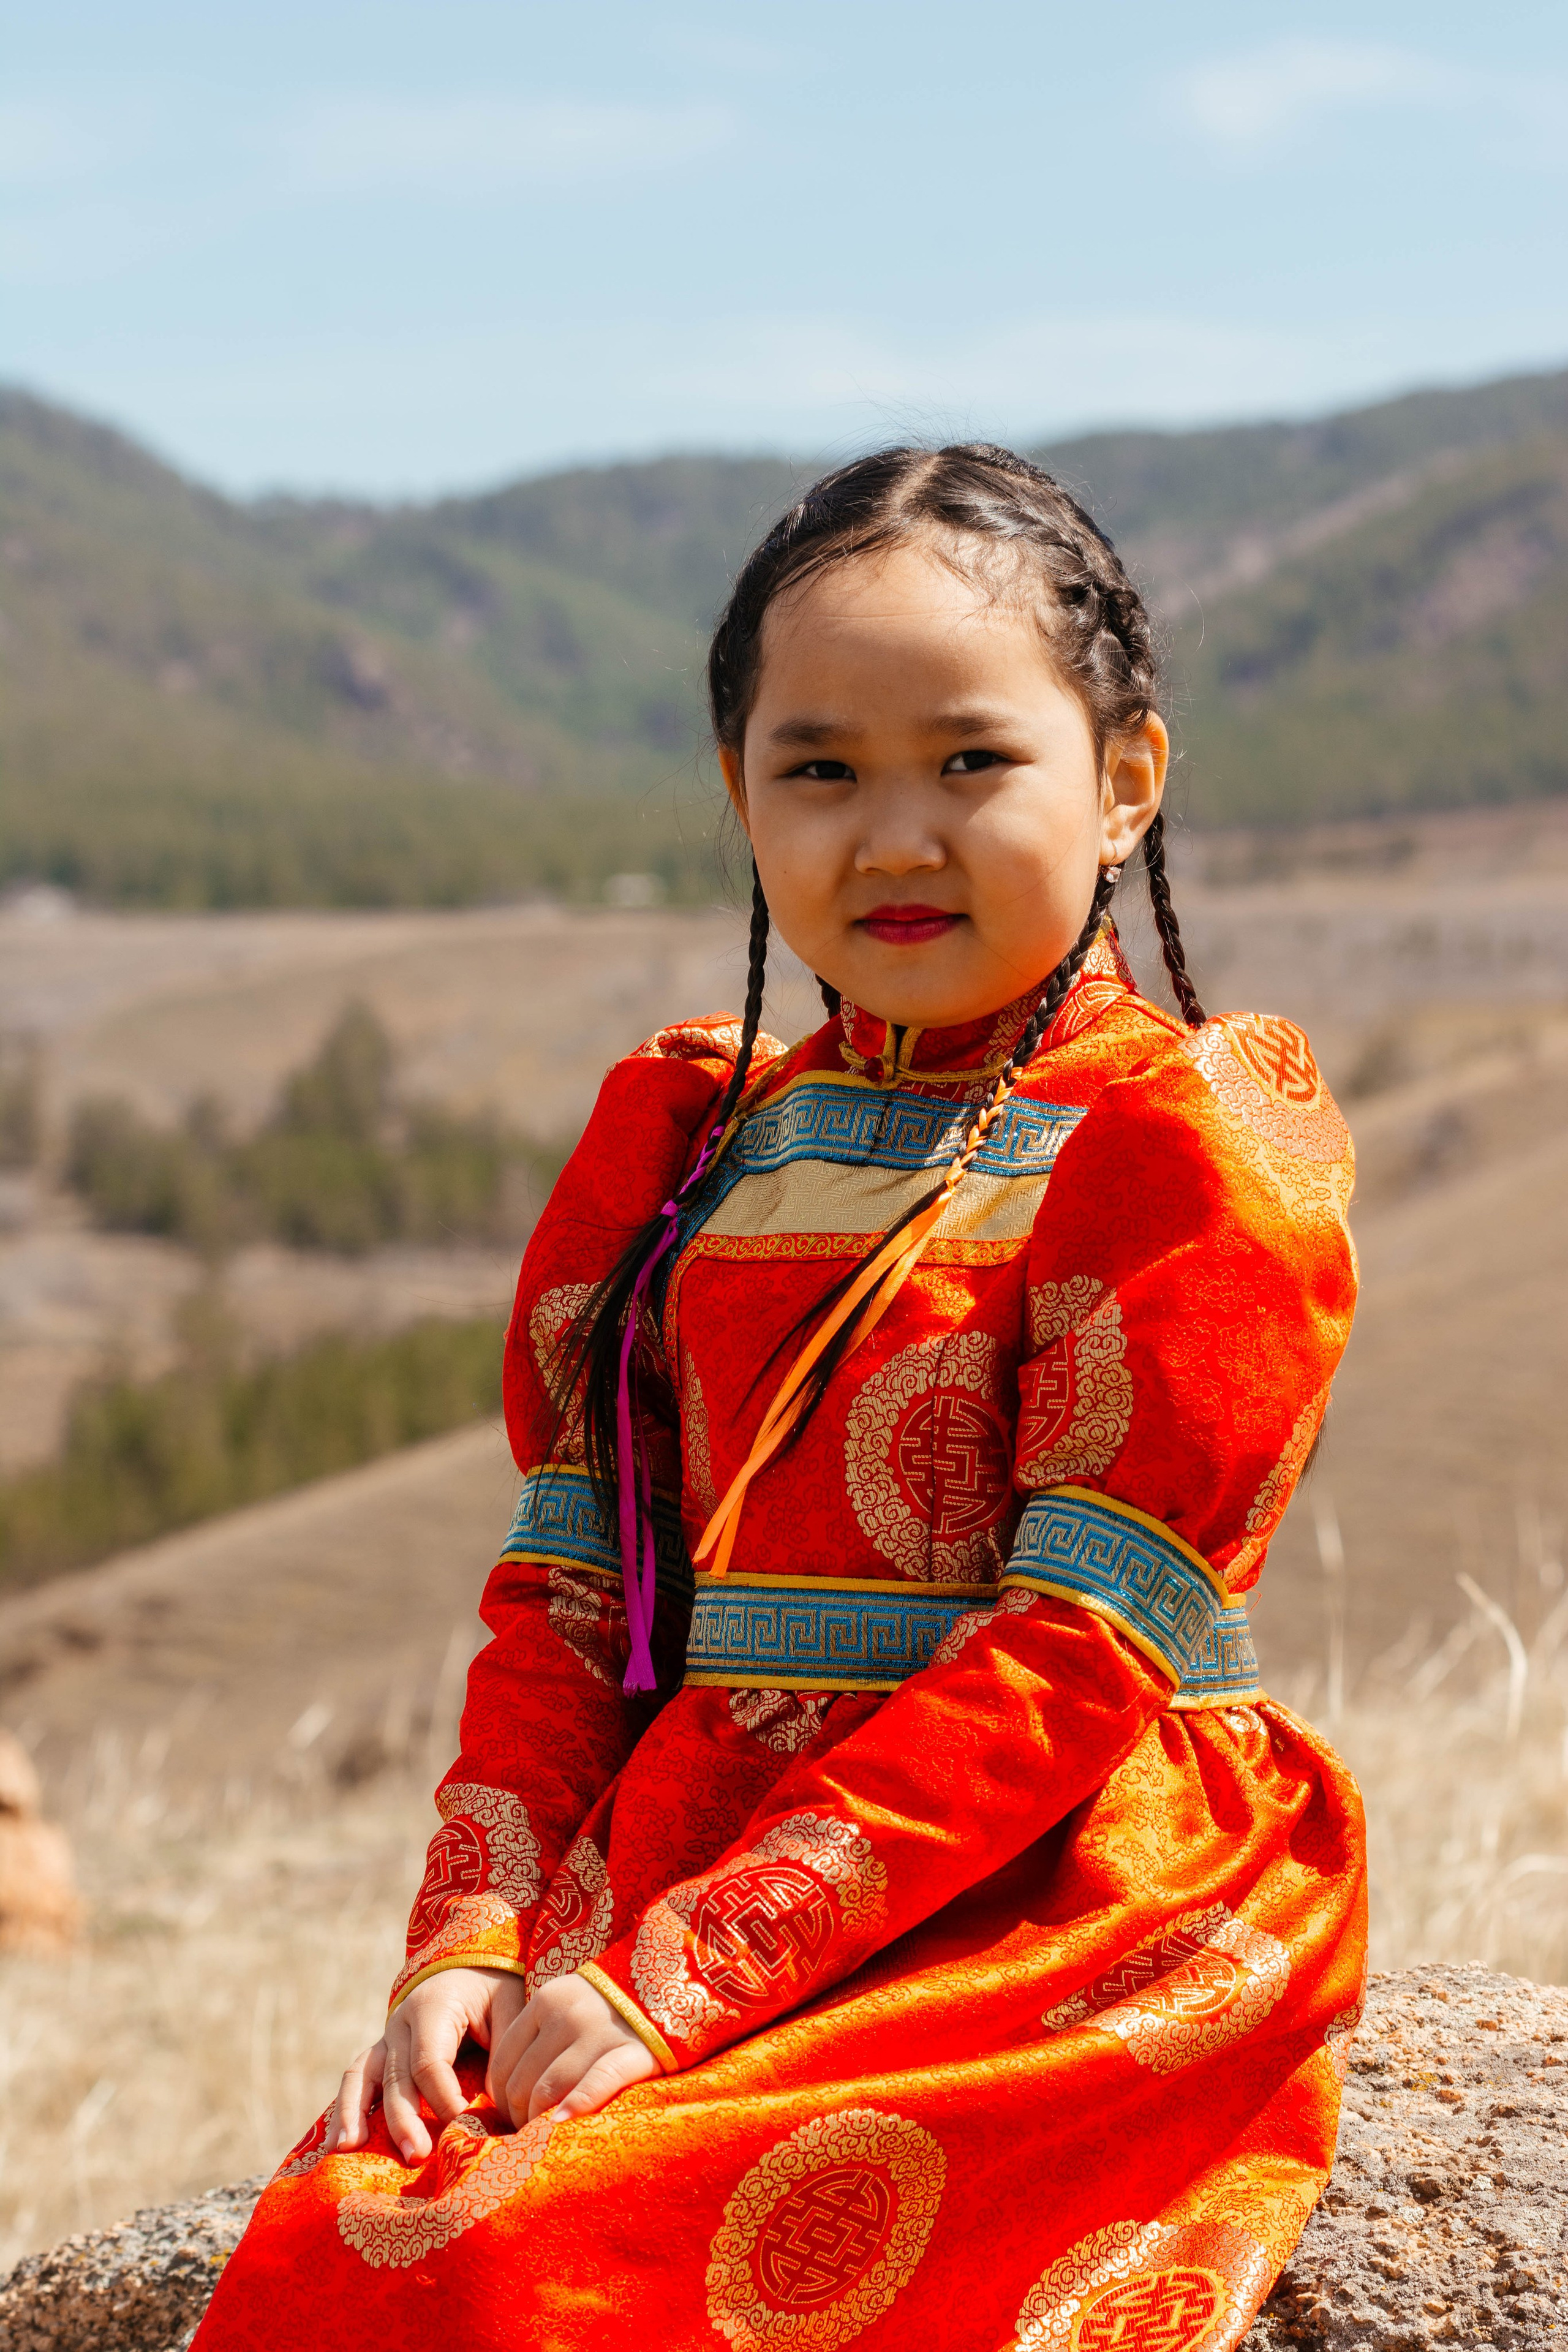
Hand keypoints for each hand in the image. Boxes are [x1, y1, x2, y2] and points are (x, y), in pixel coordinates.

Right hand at [328, 1966, 524, 2163]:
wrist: (471, 1968)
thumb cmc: (493, 1992)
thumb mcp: (510, 2007)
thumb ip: (503, 2053)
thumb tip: (495, 2108)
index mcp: (432, 2007)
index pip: (430, 2063)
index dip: (446, 2100)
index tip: (466, 2128)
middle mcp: (401, 2022)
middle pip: (396, 2077)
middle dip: (404, 2119)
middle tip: (418, 2155)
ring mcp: (386, 2038)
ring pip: (363, 2077)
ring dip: (357, 2115)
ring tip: (349, 2150)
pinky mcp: (381, 2053)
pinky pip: (356, 2079)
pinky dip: (345, 2109)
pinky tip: (339, 2142)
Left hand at [488, 1972, 657, 2124]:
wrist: (666, 1983)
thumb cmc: (608, 2006)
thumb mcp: (566, 2004)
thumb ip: (538, 2036)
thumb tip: (504, 2092)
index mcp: (546, 2001)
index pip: (503, 2061)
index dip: (500, 2099)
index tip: (510, 2115)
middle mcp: (567, 2014)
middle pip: (523, 2081)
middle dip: (518, 2116)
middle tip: (526, 2133)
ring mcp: (600, 2031)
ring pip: (549, 2089)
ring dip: (538, 2121)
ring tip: (543, 2137)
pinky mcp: (632, 2051)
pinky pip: (596, 2082)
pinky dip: (575, 2106)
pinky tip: (561, 2123)